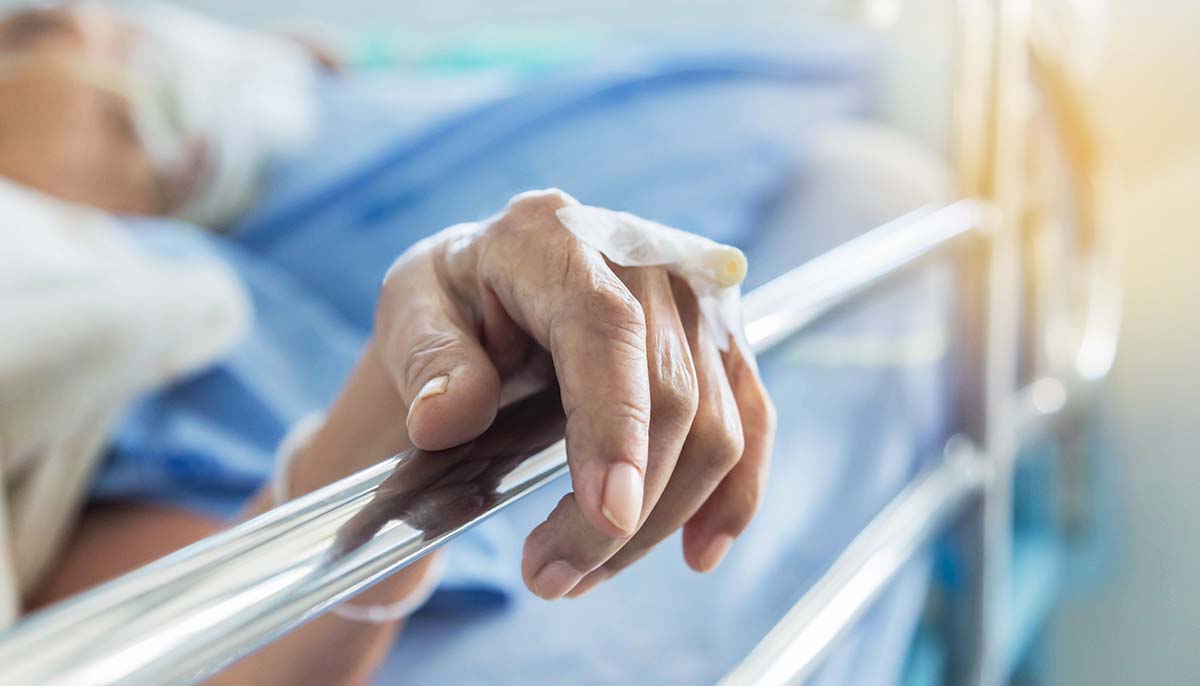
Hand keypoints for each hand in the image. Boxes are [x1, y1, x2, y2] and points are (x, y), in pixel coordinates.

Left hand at [374, 191, 775, 598]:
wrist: (490, 293)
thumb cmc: (451, 303)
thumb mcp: (409, 312)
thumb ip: (428, 359)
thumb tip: (447, 416)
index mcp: (551, 235)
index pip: (604, 327)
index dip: (614, 423)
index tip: (609, 513)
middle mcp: (641, 254)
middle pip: (670, 392)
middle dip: (620, 512)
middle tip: (549, 577)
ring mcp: (691, 298)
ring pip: (714, 426)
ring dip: (657, 522)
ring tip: (578, 573)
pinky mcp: (719, 342)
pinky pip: (751, 422)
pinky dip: (731, 496)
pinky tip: (698, 551)